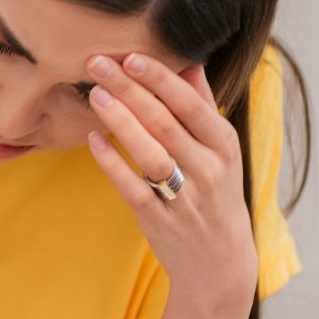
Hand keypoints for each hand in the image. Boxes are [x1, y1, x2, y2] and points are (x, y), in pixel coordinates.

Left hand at [84, 52, 261, 314]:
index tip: (131, 55)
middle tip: (98, 63)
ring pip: (151, 154)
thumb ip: (202, 105)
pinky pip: (133, 187)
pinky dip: (112, 164)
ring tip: (96, 96)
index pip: (190, 104)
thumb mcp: (221, 150)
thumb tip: (190, 61)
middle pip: (165, 123)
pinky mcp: (159, 219)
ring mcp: (184, 197)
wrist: (218, 262)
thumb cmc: (215, 194)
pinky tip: (94, 140)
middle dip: (131, 90)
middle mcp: (208, 169)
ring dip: (122, 123)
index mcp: (224, 144)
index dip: (160, 78)